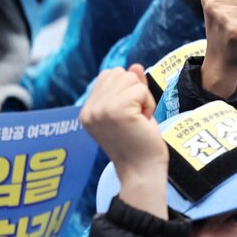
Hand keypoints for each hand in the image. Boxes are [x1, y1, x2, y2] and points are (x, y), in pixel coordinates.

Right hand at [81, 65, 166, 218]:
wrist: (142, 171)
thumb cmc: (140, 145)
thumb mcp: (133, 111)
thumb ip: (131, 88)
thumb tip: (134, 65)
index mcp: (87, 111)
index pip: (108, 75)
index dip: (128, 90)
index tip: (131, 115)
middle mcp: (89, 109)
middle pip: (119, 73)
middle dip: (136, 93)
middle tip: (137, 119)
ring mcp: (100, 109)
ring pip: (130, 79)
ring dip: (143, 98)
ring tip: (139, 120)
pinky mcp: (116, 110)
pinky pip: (140, 89)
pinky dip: (148, 104)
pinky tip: (144, 122)